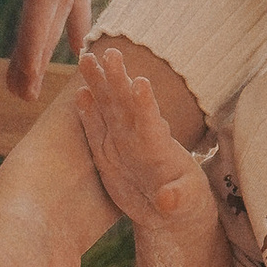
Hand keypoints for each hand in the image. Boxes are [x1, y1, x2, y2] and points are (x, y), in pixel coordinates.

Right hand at [74, 42, 209, 233]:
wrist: (169, 213)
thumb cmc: (186, 204)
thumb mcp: (187, 204)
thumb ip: (177, 199)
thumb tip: (167, 201)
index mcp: (159, 147)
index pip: (151, 121)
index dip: (145, 103)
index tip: (140, 81)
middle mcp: (139, 137)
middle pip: (126, 104)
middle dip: (117, 79)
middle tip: (112, 53)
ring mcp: (122, 142)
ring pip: (108, 108)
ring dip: (98, 84)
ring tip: (87, 58)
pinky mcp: (107, 154)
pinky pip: (95, 129)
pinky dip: (87, 112)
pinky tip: (80, 93)